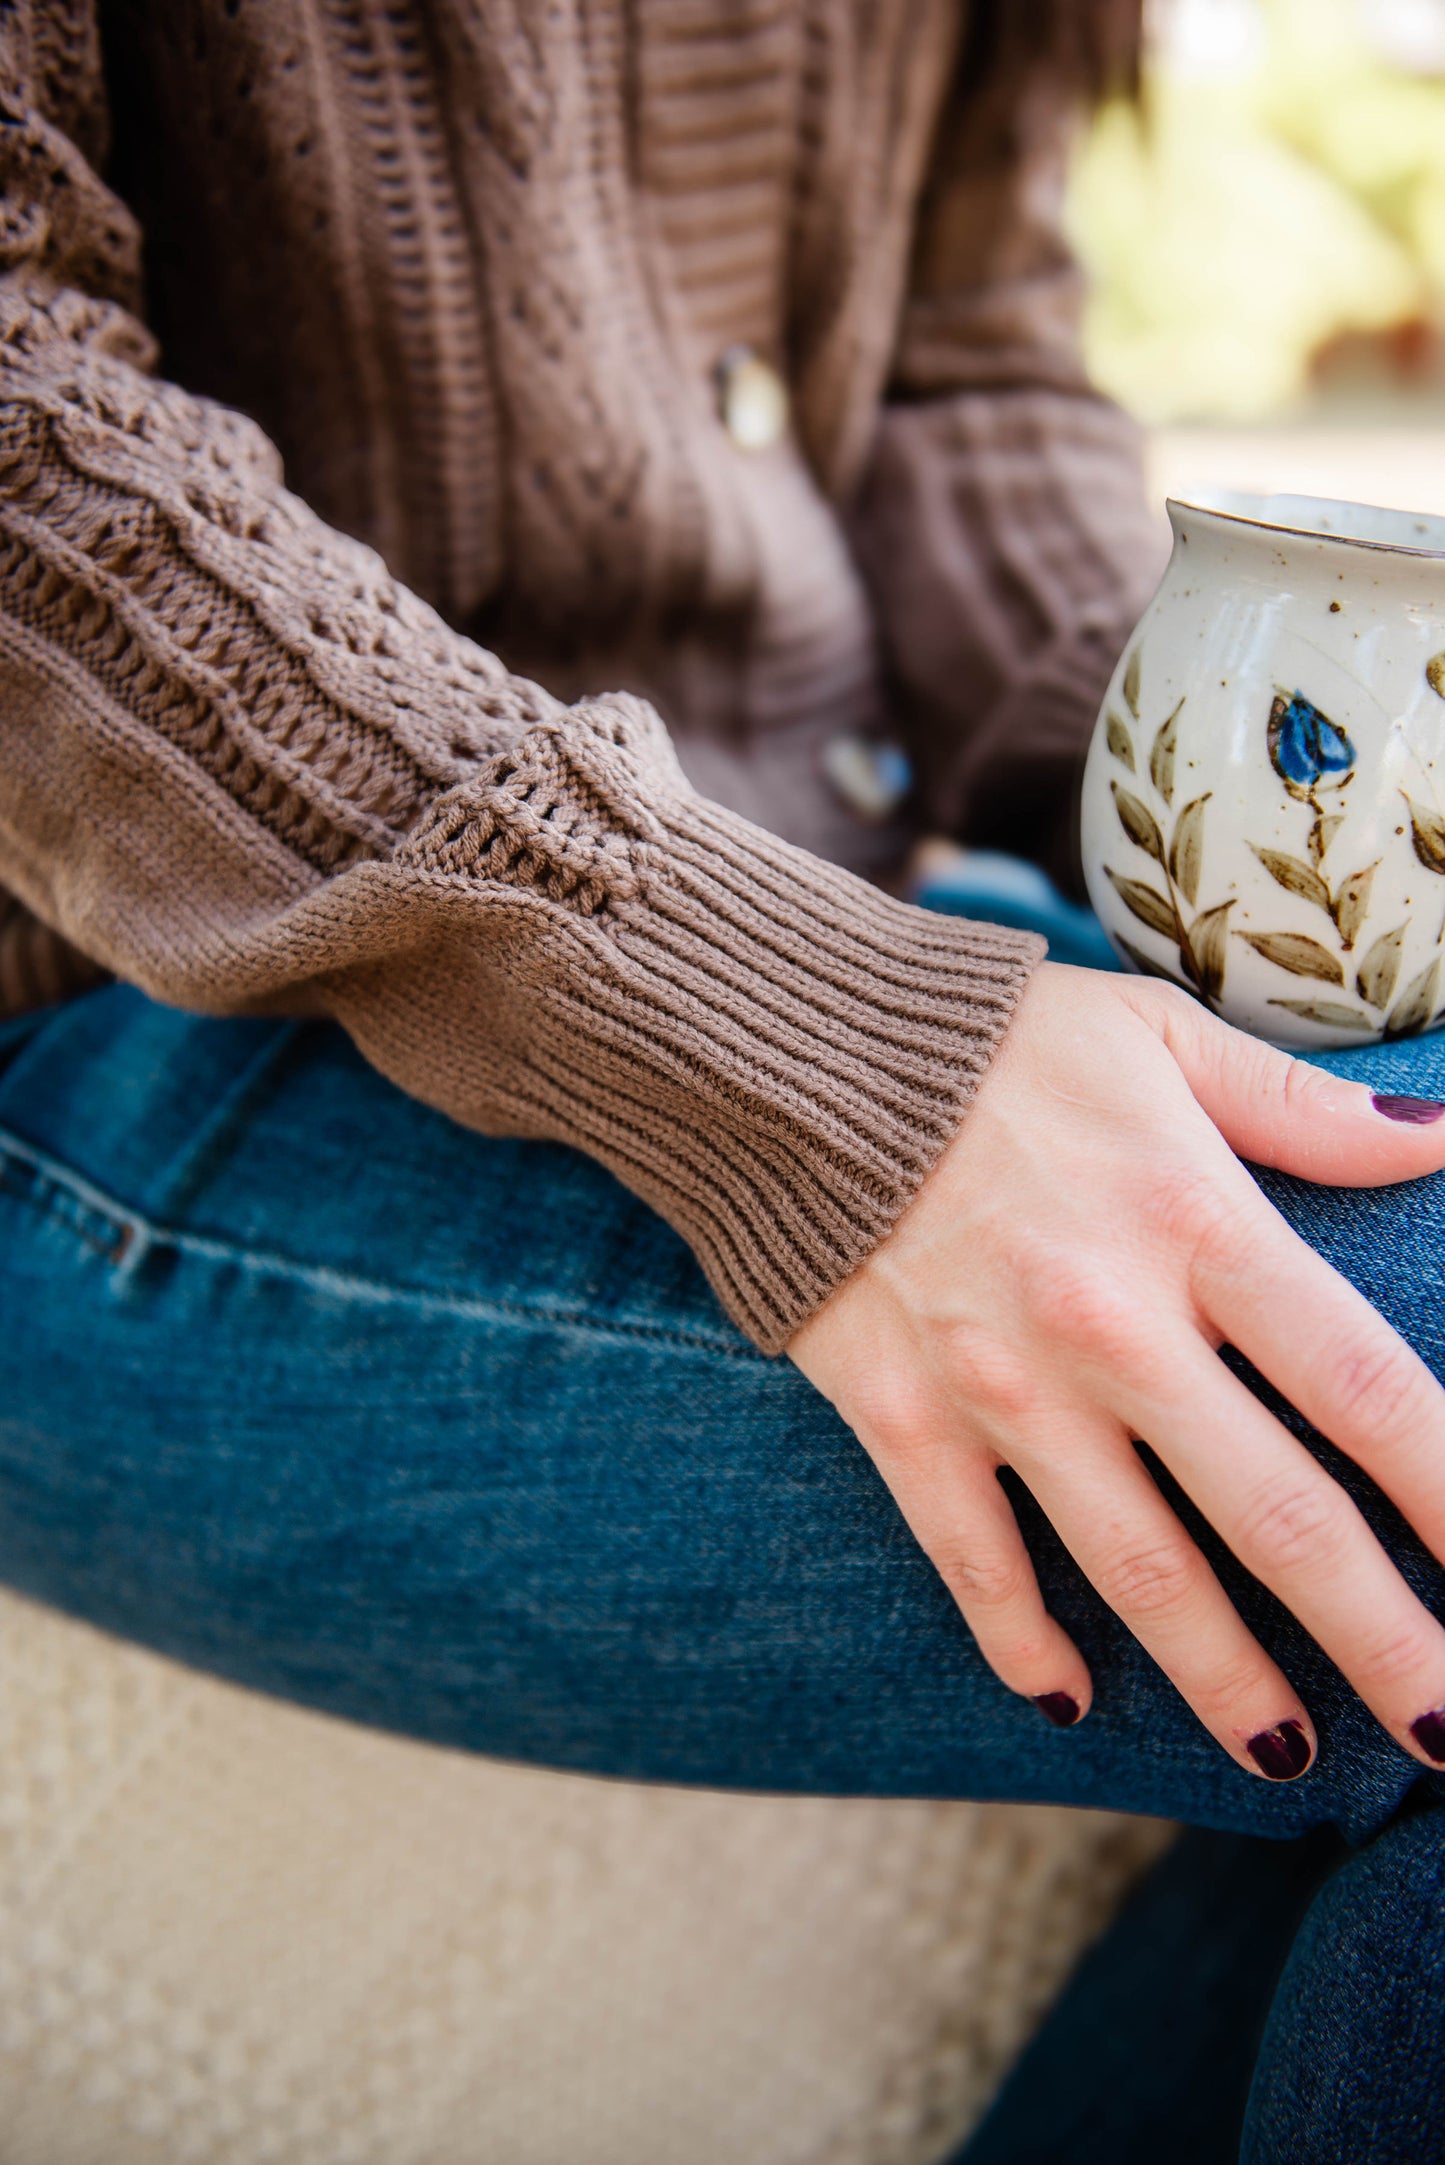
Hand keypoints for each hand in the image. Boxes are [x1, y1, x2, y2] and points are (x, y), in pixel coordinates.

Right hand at [790, 962, 1444, 1779]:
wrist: (791, 1056)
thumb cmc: (999, 1042)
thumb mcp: (1162, 1035)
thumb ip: (1304, 1105)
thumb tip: (1444, 1132)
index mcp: (1198, 1222)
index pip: (1367, 1388)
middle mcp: (1113, 1325)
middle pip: (1279, 1518)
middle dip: (1380, 1638)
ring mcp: (1004, 1388)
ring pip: (1142, 1572)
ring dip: (1230, 1680)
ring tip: (1294, 1760)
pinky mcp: (905, 1420)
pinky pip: (975, 1563)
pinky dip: (1025, 1643)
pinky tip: (1072, 1702)